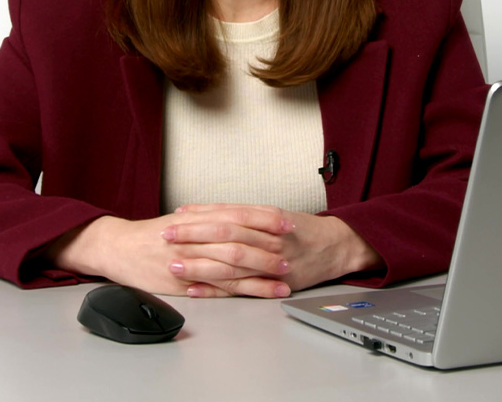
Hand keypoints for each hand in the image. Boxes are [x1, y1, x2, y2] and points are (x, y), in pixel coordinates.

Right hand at [45, 206, 296, 297]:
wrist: (119, 247)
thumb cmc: (152, 234)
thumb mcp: (183, 219)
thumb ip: (210, 217)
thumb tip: (241, 214)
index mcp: (198, 219)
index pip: (238, 216)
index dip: (264, 219)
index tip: (287, 222)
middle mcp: (196, 239)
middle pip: (240, 242)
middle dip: (268, 249)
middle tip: (292, 252)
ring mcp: (191, 263)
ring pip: (233, 269)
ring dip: (261, 275)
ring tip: (284, 280)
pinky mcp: (185, 284)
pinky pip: (218, 289)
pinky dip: (241, 292)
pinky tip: (259, 294)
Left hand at [163, 205, 383, 297]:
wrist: (335, 247)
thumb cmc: (301, 230)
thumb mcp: (273, 214)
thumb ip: (241, 214)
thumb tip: (203, 211)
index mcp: (267, 218)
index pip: (228, 213)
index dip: (201, 215)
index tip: (176, 216)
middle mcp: (269, 238)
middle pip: (226, 236)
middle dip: (194, 237)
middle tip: (167, 236)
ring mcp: (271, 263)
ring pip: (231, 265)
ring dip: (200, 266)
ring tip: (175, 266)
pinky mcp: (272, 284)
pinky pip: (240, 289)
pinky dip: (216, 290)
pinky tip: (195, 289)